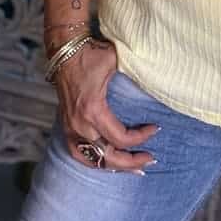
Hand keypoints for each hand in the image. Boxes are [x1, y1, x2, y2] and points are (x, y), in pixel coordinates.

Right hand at [52, 34, 158, 173]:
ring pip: (92, 160)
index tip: (155, 129)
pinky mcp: (66, 126)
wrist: (64, 51)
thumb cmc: (91, 54)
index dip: (140, 138)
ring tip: (132, 168)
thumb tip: (155, 82)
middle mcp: (80, 124)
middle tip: (150, 159)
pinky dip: (94, 162)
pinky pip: (79, 153)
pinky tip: (107, 163)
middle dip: (130, 162)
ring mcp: (70, 128)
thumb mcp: (115, 62)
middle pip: (107, 156)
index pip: (120, 137)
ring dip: (113, 166)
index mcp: (93, 110)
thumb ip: (132, 76)